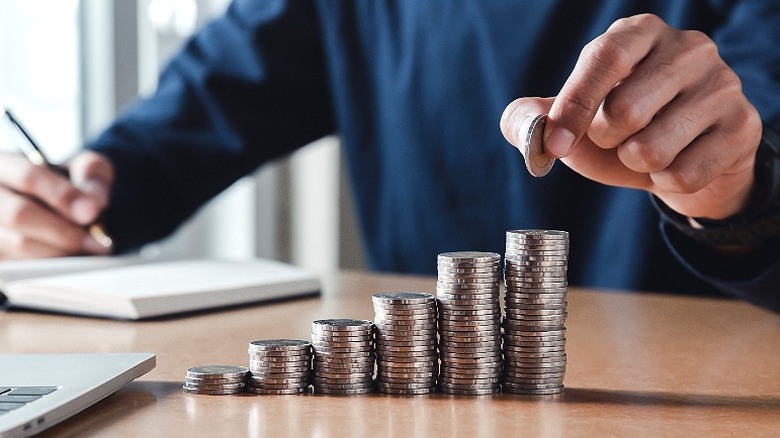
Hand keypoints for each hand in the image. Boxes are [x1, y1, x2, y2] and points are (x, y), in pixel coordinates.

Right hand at [0, 150, 114, 258]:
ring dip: (61, 251)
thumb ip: (90, 174)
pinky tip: (73, 259)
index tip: (92, 212)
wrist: (52, 203)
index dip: (62, 195)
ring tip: (90, 250)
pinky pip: (23, 266)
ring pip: (19, 244)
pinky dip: (52, 265)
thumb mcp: (82, 167)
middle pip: (19, 215)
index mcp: (4, 165)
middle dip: (65, 231)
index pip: (29, 177)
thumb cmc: (66, 183)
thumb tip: (94, 203)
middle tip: (98, 241)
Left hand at [500, 14, 761, 219]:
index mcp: (638, 33)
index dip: (573, 107)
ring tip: (647, 150)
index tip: (554, 145)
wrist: (682, 160)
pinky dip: (665, 182)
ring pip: (651, 150)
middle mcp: (688, 47)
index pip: (604, 59)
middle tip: (618, 138)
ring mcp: (722, 85)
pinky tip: (677, 162)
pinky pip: (682, 176)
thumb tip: (528, 126)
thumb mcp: (572, 121)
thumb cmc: (619, 131)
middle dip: (606, 141)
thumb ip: (533, 117)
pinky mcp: (743, 127)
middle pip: (624, 111)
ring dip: (635, 164)